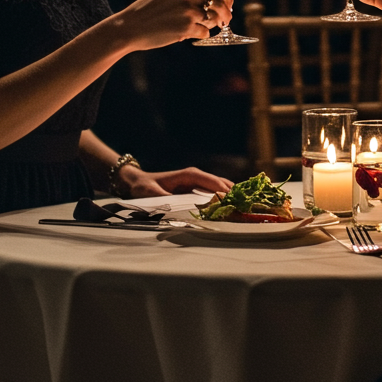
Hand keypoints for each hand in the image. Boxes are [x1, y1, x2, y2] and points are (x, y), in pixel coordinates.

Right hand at [119, 0, 232, 49]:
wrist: (130, 26)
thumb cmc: (149, 11)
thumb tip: (214, 2)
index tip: (230, 5)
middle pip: (222, 4)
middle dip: (226, 14)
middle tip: (225, 21)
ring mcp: (189, 11)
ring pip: (215, 19)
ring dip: (212, 25)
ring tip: (200, 27)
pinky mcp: (187, 27)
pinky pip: (205, 33)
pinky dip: (200, 35)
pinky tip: (187, 34)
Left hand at [119, 164, 234, 198]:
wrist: (137, 181)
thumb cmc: (144, 186)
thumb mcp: (150, 193)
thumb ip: (162, 199)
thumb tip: (174, 207)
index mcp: (189, 175)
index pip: (211, 181)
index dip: (223, 190)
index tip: (234, 199)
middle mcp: (196, 176)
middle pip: (219, 182)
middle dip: (231, 193)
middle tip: (244, 205)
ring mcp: (197, 181)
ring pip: (219, 186)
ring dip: (229, 195)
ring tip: (242, 206)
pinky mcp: (195, 187)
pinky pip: (213, 191)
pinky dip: (223, 197)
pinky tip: (231, 205)